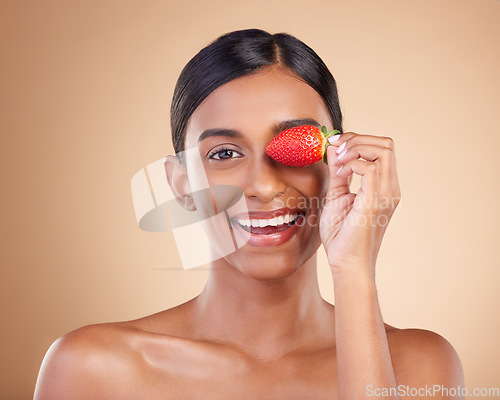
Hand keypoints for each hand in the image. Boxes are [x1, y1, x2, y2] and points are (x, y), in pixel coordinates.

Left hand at [319, 132, 400, 276]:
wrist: (346, 263)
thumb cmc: (341, 235)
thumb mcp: (336, 195)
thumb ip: (337, 171)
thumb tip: (333, 148)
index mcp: (383, 186)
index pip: (382, 148)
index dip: (358, 139)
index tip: (335, 145)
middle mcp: (389, 188)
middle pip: (386, 143)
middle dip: (357, 138)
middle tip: (336, 150)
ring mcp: (385, 194)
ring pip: (382, 150)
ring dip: (355, 148)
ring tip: (337, 164)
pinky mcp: (375, 202)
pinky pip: (369, 168)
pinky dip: (351, 164)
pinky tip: (340, 176)